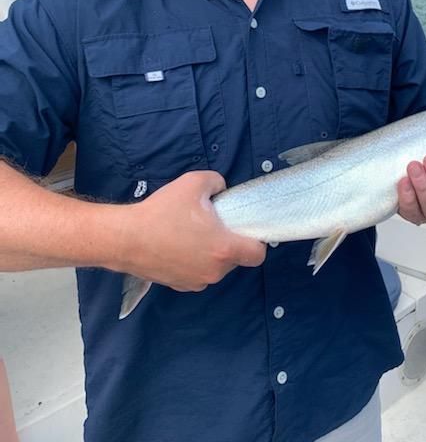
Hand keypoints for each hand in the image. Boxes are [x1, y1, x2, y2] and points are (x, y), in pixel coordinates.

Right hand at [121, 171, 265, 291]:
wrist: (125, 238)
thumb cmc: (163, 211)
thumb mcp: (194, 182)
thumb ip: (216, 182)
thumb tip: (221, 190)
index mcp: (224, 249)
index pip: (257, 255)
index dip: (256, 241)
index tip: (244, 229)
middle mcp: (214, 271)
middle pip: (235, 259)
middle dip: (227, 243)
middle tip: (210, 224)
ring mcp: (196, 282)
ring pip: (214, 267)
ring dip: (209, 253)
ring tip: (189, 233)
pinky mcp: (179, 286)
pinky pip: (196, 273)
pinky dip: (192, 262)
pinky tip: (176, 245)